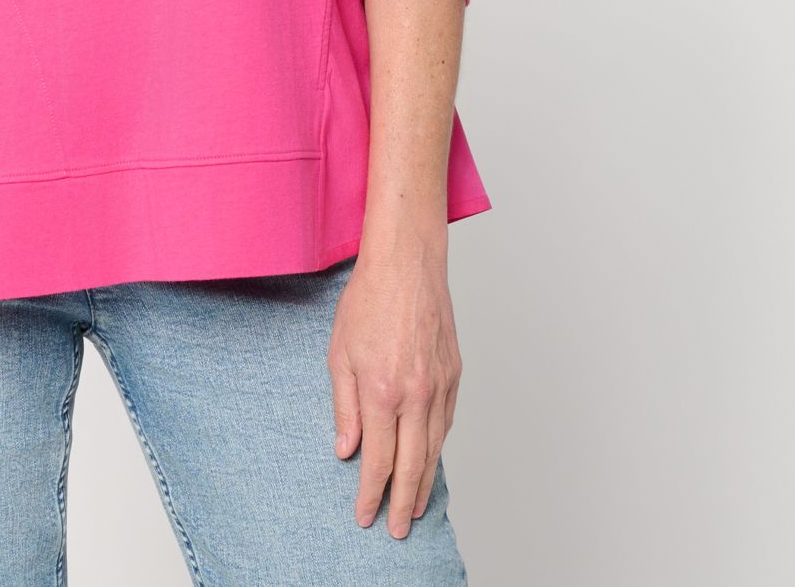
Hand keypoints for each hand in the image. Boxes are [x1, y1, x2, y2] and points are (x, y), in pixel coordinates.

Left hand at [326, 234, 462, 536]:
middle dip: (403, 503)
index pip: (379, 461)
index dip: (371, 494)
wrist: (406, 264)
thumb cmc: (368, 301)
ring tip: (415, 505)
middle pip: (413, 465)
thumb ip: (344, 407)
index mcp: (382, 391)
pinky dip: (438, 446)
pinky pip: (447, 422)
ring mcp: (440, 385)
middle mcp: (416, 395)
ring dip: (425, 481)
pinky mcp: (455, 374)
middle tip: (398, 530)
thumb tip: (347, 449)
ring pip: (435, 448)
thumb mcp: (339, 354)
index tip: (365, 515)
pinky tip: (429, 458)